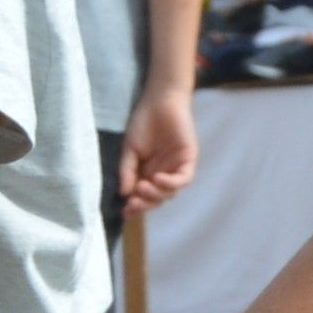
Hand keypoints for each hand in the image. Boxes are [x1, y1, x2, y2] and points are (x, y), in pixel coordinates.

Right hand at [118, 84, 199, 212]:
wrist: (159, 101)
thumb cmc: (143, 122)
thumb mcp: (129, 150)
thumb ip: (127, 171)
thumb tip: (124, 193)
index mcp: (148, 174)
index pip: (143, 197)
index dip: (135, 206)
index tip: (124, 211)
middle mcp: (163, 175)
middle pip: (157, 198)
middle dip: (145, 203)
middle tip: (132, 204)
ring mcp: (176, 169)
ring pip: (169, 193)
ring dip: (155, 194)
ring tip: (142, 188)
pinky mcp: (188, 160)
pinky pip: (183, 179)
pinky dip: (171, 183)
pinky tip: (158, 179)